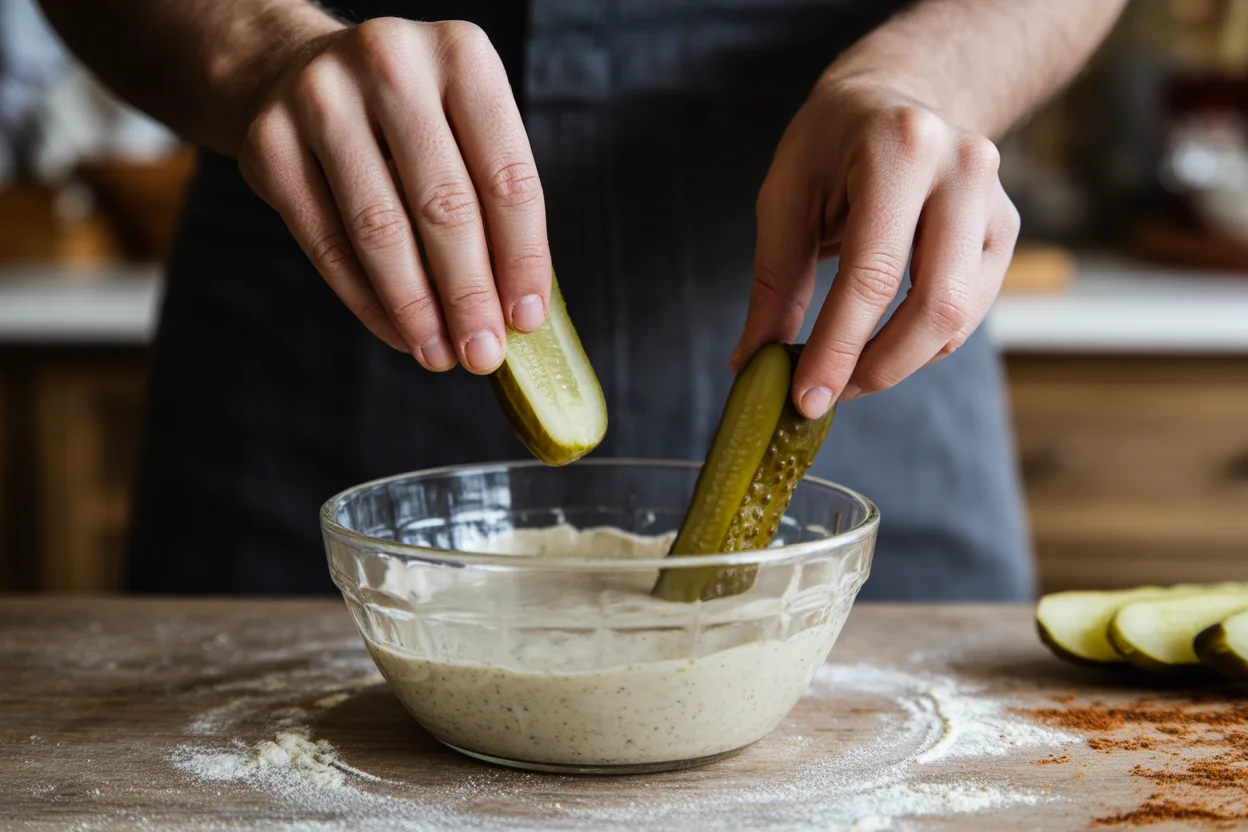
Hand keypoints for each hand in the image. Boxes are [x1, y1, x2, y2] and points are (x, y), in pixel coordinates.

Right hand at [238, 18, 549, 372]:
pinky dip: (367, 300)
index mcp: (462, 55)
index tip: (526, 318)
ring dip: (416, 308)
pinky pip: (327, 242)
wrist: (293, 70)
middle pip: (444, 205)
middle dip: (468, 294)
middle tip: (482, 354)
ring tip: (440, 354)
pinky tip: (398, 332)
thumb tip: (515, 310)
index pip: (506, 175)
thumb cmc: (408, 116)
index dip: (521, 257)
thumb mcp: (464, 126)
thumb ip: (492, 202)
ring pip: (380, 229)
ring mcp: (320, 98)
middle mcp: (391, 63)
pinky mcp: (268, 142)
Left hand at [733, 78, 1020, 417]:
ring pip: (960, 318)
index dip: (838, 348)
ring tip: (845, 372)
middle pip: (935, 305)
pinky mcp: (1007, 229)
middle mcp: (964, 170)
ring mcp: (996, 200)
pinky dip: (922, 343)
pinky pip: (970, 312)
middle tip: (826, 396)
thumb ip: (775, 283)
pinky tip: (881, 342)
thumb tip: (753, 363)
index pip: (873, 274)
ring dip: (899, 363)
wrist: (892, 96)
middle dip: (877, 368)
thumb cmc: (829, 144)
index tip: (806, 399)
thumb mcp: (784, 197)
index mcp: (901, 149)